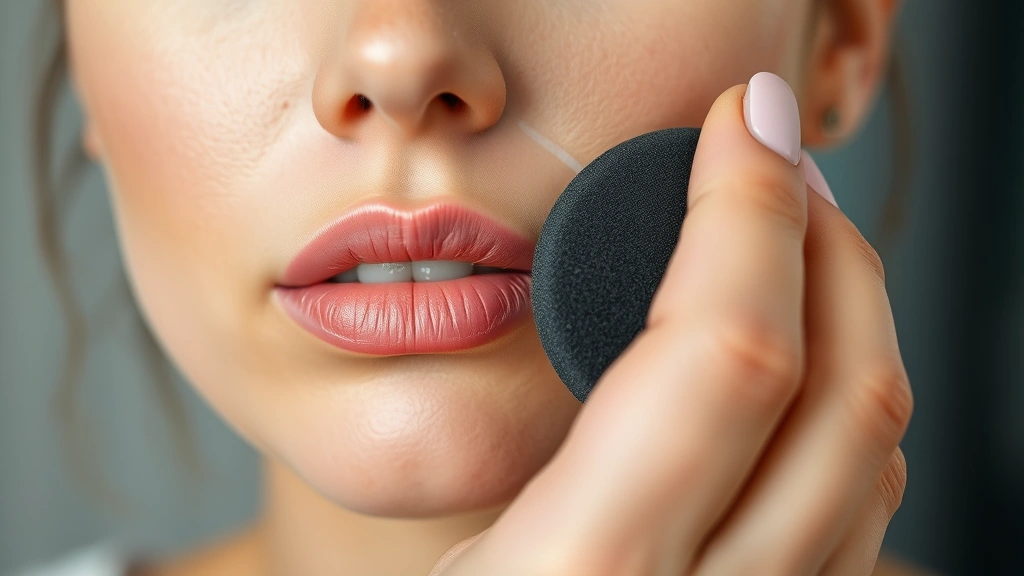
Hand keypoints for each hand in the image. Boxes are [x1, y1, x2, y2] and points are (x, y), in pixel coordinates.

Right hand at [430, 72, 912, 575]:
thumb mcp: (446, 555)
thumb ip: (526, 450)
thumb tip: (597, 317)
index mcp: (583, 567)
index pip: (725, 353)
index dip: (748, 209)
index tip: (742, 121)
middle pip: (846, 394)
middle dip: (830, 247)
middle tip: (779, 168)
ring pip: (875, 458)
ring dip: (854, 324)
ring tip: (791, 250)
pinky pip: (859, 521)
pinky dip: (843, 419)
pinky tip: (797, 376)